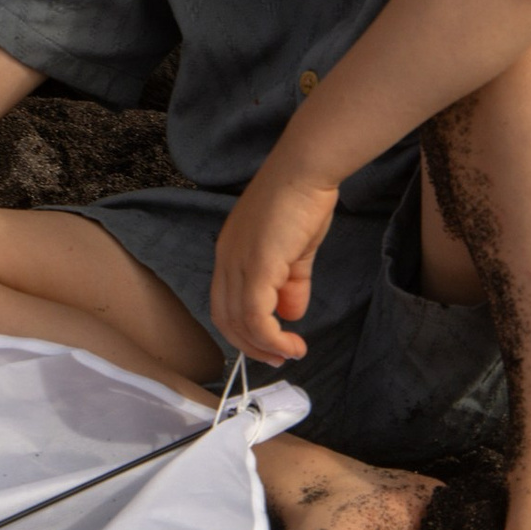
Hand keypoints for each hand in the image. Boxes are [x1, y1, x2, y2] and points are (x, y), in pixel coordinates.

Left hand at [209, 156, 341, 366]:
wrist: (306, 170)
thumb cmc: (302, 202)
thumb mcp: (297, 252)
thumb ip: (292, 283)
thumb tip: (292, 315)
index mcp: (230, 253)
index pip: (224, 303)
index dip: (244, 330)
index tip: (271, 345)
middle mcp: (226, 260)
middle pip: (225, 318)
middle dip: (251, 345)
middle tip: (278, 359)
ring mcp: (237, 263)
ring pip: (239, 321)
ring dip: (264, 346)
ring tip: (290, 354)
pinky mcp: (255, 266)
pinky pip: (256, 315)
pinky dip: (272, 337)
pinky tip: (292, 343)